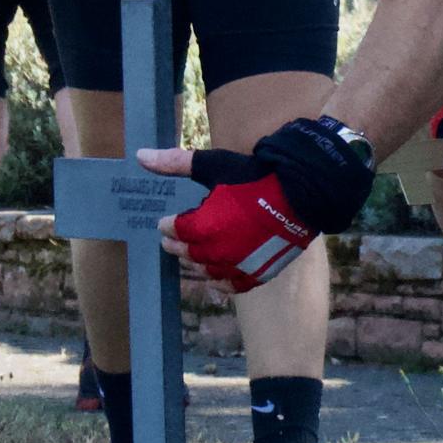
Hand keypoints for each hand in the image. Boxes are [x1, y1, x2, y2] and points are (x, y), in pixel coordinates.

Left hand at [145, 116, 378, 288]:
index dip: (169, 224)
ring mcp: (237, 266)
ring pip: (206, 271)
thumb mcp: (214, 165)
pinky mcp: (257, 274)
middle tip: (172, 240)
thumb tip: (140, 156)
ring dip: (196, 263)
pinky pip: (232, 286)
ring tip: (193, 255)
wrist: (303, 194)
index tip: (166, 222)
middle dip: (177, 245)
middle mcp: (215, 252)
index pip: (173, 230)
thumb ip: (175, 163)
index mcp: (201, 227)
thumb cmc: (256, 177)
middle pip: (187, 253)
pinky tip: (216, 278)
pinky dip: (220, 283)